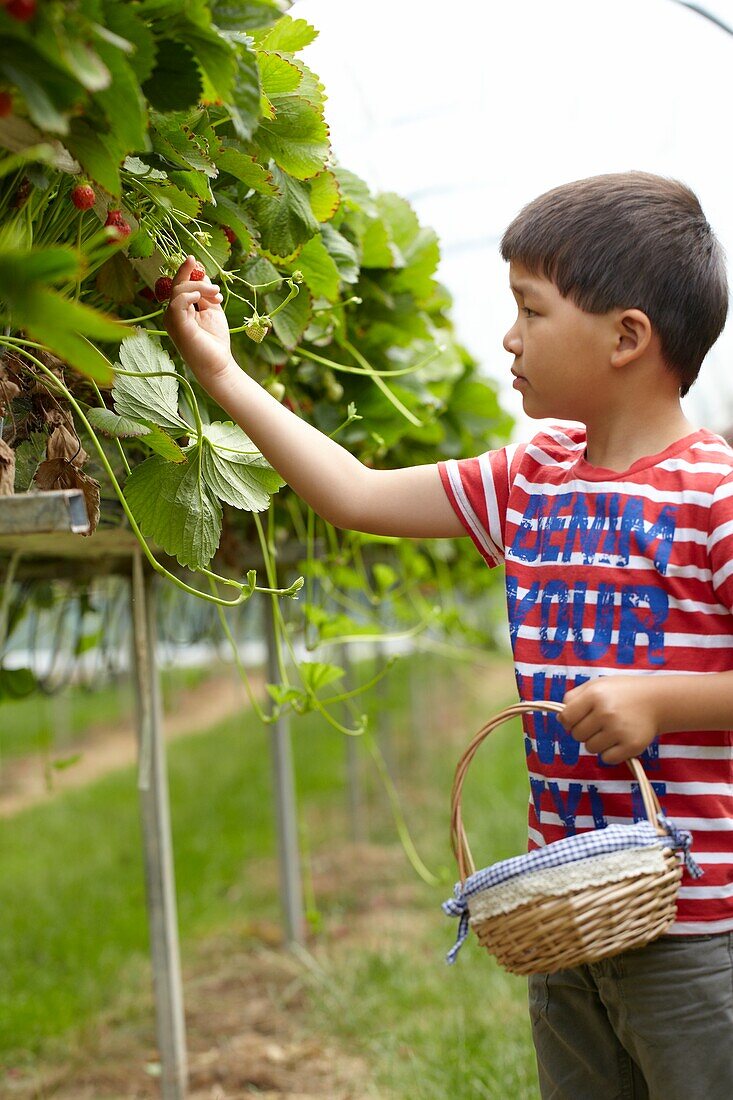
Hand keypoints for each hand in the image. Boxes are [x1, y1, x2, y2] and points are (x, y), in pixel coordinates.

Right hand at [163, 256, 233, 389]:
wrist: (218, 364)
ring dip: (199, 288)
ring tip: (216, 296)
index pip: (179, 284)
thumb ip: (207, 293)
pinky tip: (200, 298)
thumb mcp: (213, 310)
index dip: (185, 270)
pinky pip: (176, 303)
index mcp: (180, 309)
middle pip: (179, 285)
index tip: (194, 259)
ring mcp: (172, 319)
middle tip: (217, 292)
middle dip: (199, 281)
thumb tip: (202, 275)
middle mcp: (172, 313)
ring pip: (179, 291)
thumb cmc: (215, 340)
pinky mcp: (176, 325)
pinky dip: (188, 296)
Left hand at [559, 676, 659, 764]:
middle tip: (598, 723)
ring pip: (590, 748)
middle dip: (583, 731)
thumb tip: (560, 718)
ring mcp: (619, 730)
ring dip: (597, 742)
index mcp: (595, 695)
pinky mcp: (631, 746)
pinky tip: (619, 740)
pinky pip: (607, 759)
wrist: (657, 700)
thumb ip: (574, 697)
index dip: (568, 721)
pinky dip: (610, 753)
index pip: (566, 718)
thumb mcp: (596, 685)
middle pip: (577, 735)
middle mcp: (606, 713)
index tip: (576, 720)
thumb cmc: (622, 692)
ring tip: (610, 730)